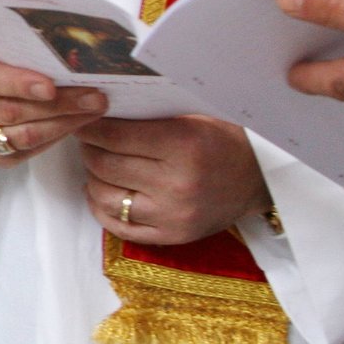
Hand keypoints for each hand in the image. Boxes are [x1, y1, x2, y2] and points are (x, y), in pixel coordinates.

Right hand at [0, 40, 106, 162]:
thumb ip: (18, 50)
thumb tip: (68, 55)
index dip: (19, 83)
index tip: (52, 86)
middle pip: (9, 111)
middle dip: (58, 105)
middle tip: (92, 97)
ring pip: (20, 136)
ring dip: (62, 124)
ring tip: (91, 111)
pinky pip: (22, 153)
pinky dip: (52, 139)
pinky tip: (71, 125)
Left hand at [77, 114, 268, 243]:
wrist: (261, 179)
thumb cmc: (224, 140)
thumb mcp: (193, 117)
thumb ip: (149, 114)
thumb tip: (99, 107)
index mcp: (183, 146)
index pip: (114, 136)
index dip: (90, 125)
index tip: (82, 119)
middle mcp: (176, 184)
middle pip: (105, 165)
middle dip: (89, 148)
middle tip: (88, 138)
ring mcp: (173, 215)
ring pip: (104, 196)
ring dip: (92, 177)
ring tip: (97, 163)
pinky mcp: (172, 236)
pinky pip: (119, 226)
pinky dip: (101, 207)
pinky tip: (101, 191)